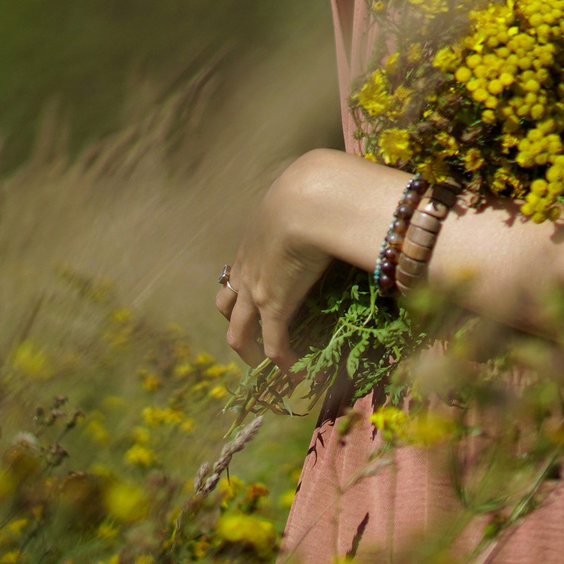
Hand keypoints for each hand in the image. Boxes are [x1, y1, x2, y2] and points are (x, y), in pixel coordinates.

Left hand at [217, 152, 355, 364]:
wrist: (310, 199)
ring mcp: (255, 292)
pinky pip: (274, 345)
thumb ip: (314, 208)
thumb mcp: (303, 200)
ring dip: (248, 351)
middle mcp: (245, 271)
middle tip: (253, 344)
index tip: (255, 305)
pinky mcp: (274, 307)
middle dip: (237, 328)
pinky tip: (295, 372)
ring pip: (237, 333)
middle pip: (226, 308)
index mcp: (250, 246)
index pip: (236, 277)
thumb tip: (338, 201)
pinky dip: (282, 361)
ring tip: (265, 364)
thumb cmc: (312, 192)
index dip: (242, 294)